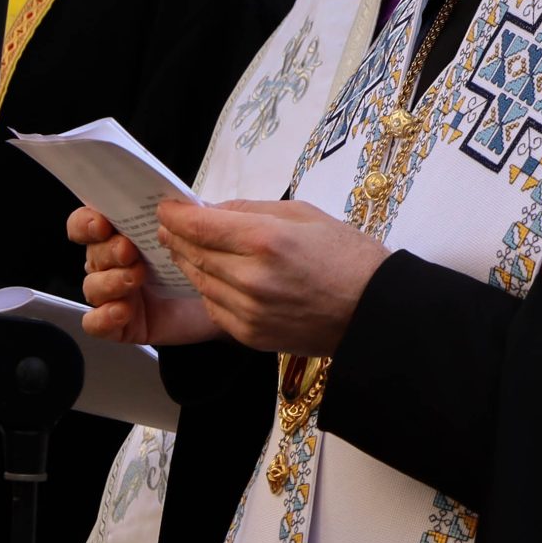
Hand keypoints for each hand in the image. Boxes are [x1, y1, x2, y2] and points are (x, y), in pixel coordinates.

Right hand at [72, 205, 219, 345]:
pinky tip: (123, 310)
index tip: (102, 223)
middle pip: (92, 254)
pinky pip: (96, 323)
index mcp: (124, 234)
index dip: (87, 222)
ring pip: (91, 287)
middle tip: (129, 251)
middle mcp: (114, 263)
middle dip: (108, 251)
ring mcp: (116, 294)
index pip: (87, 223)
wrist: (224, 300)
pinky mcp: (122, 323)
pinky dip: (104, 317)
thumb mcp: (199, 231)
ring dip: (109, 281)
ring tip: (134, 278)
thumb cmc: (205, 262)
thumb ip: (185, 213)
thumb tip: (171, 203)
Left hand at [157, 198, 387, 357]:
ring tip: (186, 248)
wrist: (374, 310)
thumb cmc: (348, 255)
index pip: (200, 225)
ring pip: (199, 282)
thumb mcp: (305, 214)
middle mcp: (251, 277)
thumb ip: (253, 209)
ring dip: (189, 263)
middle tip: (169, 225)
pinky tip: (215, 278)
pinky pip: (214, 308)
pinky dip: (208, 290)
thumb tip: (214, 209)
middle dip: (177, 236)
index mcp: (266, 240)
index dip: (176, 215)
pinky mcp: (250, 335)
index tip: (166, 208)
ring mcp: (249, 311)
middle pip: (193, 253)